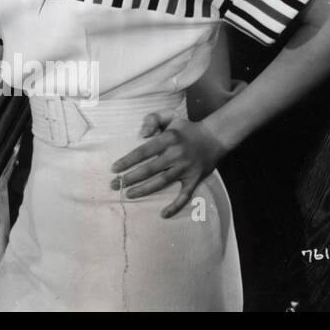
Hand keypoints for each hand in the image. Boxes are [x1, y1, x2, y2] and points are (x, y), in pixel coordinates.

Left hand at [110, 112, 227, 217]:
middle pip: (149, 169)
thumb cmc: (186, 128)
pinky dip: (175, 206)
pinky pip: (185, 195)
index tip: (114, 169)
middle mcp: (176, 154)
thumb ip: (152, 119)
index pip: (143, 151)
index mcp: (168, 139)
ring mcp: (186, 169)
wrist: (215, 137)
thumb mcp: (169, 116)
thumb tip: (141, 134)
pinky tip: (163, 214)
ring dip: (144, 190)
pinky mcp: (195, 179)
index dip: (127, 161)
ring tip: (129, 194)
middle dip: (130, 178)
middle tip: (115, 184)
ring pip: (162, 182)